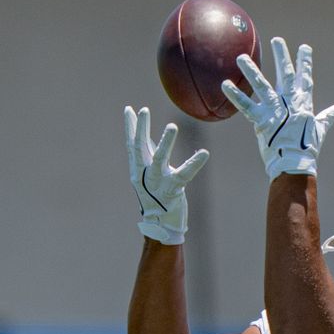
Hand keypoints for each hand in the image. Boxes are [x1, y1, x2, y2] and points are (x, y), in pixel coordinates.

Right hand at [124, 106, 209, 244]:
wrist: (160, 224)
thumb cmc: (155, 195)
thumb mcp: (147, 173)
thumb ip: (147, 154)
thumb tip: (142, 134)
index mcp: (138, 169)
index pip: (131, 144)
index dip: (130, 127)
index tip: (129, 109)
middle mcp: (144, 174)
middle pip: (139, 148)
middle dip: (139, 129)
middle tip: (143, 110)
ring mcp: (158, 182)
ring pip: (159, 159)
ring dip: (165, 142)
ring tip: (172, 126)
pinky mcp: (173, 190)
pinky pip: (184, 174)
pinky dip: (194, 163)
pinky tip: (204, 153)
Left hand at [221, 37, 333, 179]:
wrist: (295, 164)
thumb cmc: (307, 147)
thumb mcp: (320, 128)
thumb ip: (328, 115)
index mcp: (303, 104)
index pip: (305, 78)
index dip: (305, 62)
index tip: (304, 47)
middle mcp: (289, 103)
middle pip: (286, 75)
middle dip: (282, 56)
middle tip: (276, 40)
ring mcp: (275, 110)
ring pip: (262, 85)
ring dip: (251, 70)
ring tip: (241, 57)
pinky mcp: (261, 120)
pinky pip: (246, 105)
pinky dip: (235, 95)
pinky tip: (225, 84)